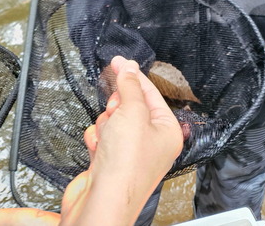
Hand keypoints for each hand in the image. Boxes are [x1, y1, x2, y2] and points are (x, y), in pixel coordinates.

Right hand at [59, 56, 183, 225]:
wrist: (101, 203)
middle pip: (130, 106)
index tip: (119, 61)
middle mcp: (152, 143)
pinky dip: (97, 139)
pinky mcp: (111, 161)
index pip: (151, 93)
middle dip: (118, 108)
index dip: (133, 76)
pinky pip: (101, 136)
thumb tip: (128, 68)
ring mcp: (130, 153)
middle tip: (116, 113)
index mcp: (167, 131)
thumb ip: (130, 87)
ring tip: (108, 138)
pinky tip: (99, 149)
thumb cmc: (125, 166)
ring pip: (113, 120)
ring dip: (106, 125)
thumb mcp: (132, 113)